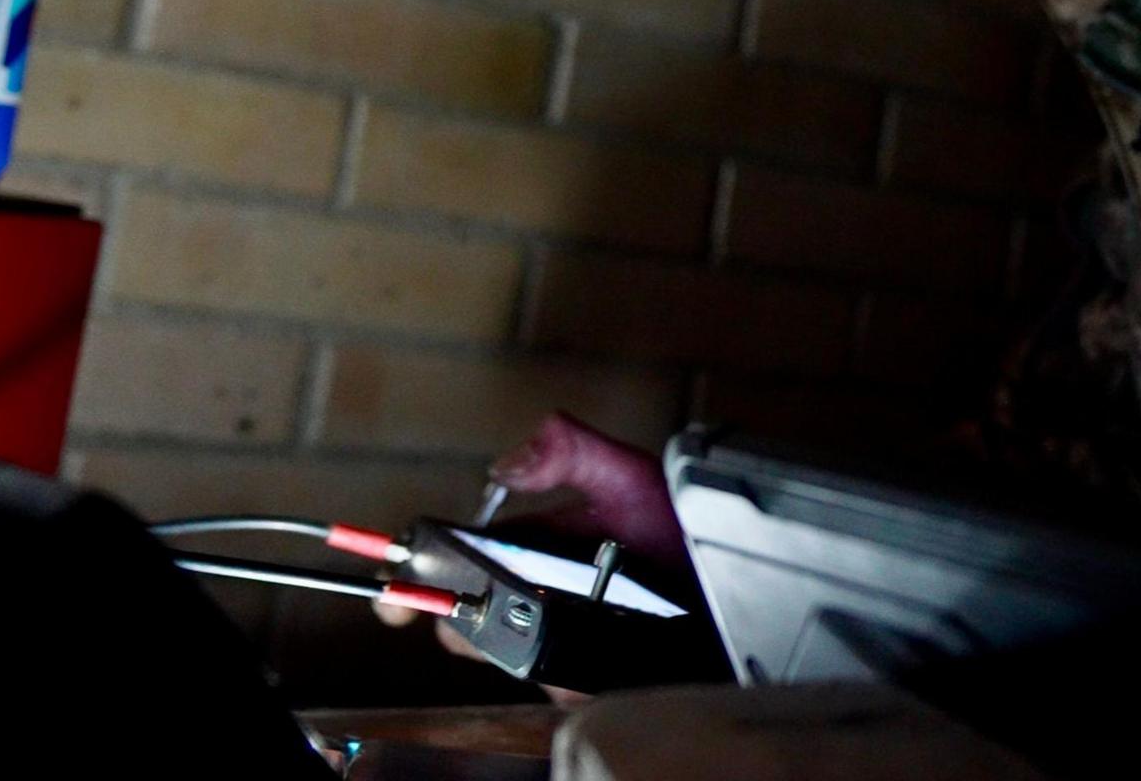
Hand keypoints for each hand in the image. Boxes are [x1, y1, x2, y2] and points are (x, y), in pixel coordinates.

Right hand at [373, 411, 681, 700]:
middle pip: (469, 616)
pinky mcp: (592, 679)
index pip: (461, 563)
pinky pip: (561, 687)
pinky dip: (563, 672)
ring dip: (507, 635)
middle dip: (460, 607)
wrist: (743, 579)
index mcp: (536, 551)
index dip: (421, 573)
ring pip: (507, 654)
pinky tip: (580, 648)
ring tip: (545, 607)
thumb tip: (502, 464)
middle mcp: (542, 600)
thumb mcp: (628, 476)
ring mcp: (564, 643)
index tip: (397, 586)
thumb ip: (569, 452)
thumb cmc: (687, 530)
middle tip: (483, 591)